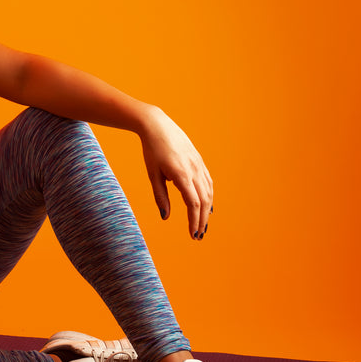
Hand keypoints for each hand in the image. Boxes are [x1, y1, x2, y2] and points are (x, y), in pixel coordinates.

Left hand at [140, 107, 213, 239]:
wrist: (158, 125)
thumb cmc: (151, 151)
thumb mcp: (152, 174)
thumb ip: (160, 196)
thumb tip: (165, 218)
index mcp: (181, 174)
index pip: (193, 204)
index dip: (193, 221)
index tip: (192, 234)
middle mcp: (194, 170)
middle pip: (204, 201)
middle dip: (202, 220)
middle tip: (198, 236)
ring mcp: (199, 165)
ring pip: (208, 192)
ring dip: (207, 211)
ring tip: (202, 225)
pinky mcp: (199, 161)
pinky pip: (208, 182)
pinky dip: (209, 197)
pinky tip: (207, 206)